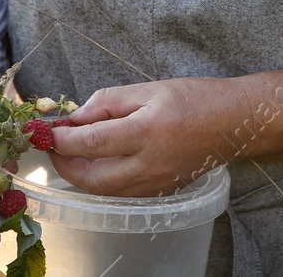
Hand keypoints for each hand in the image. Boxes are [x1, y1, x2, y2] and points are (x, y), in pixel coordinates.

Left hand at [49, 78, 247, 196]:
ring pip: (104, 191)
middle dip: (65, 165)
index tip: (48, 131)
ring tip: (72, 153)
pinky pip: (121, 194)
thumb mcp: (149, 88)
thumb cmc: (195, 98)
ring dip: (81, 176)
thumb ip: (109, 102)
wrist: (234, 123)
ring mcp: (156, 184)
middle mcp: (150, 165)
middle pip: (92, 178)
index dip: (63, 139)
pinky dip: (102, 182)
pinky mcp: (160, 192)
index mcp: (147, 132)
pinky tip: (99, 162)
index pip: (92, 142)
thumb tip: (76, 118)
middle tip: (54, 147)